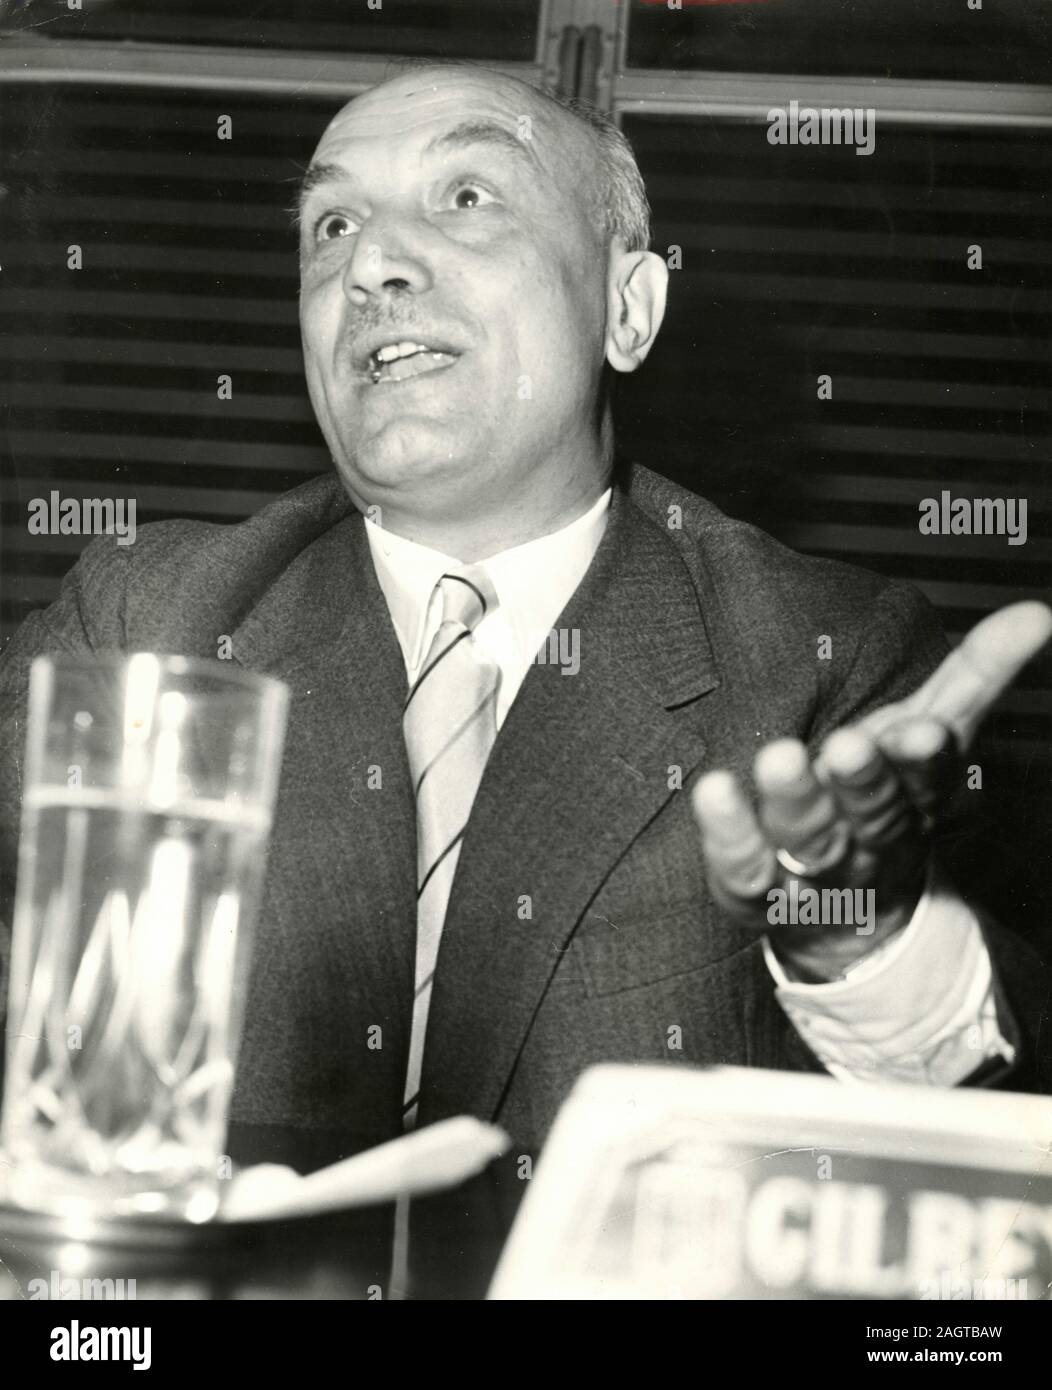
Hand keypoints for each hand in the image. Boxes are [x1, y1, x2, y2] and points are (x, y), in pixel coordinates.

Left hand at [690, 601, 1051, 980]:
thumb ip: (975, 676)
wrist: (846, 912)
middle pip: (872, 813)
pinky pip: (743, 868)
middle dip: (863, 781)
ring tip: (777, 758)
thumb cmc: (884, 797)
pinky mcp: (757, 890)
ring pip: (809, 839)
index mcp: (914, 799)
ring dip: (795, 801)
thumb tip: (1034, 613)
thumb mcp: (931, 736)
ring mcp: (813, 869)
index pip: (927, 781)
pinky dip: (729, 834)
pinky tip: (713, 792)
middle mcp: (868, 837)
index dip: (923, 760)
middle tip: (848, 745)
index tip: (924, 732)